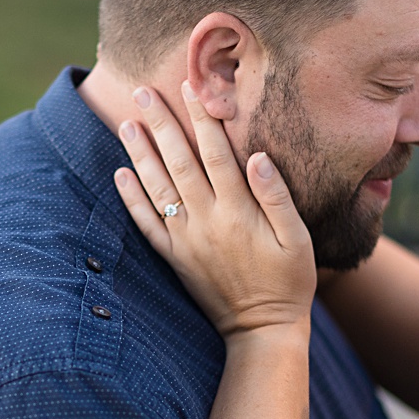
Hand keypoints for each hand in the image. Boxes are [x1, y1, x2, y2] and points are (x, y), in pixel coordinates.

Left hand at [114, 81, 315, 339]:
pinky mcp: (174, 258)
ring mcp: (185, 240)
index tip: (192, 87)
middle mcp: (206, 221)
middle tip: (143, 91)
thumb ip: (277, 196)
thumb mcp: (298, 239)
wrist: (262, 331)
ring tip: (126, 123)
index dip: (203, 119)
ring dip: (140, 154)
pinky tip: (119, 174)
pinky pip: (146, 224)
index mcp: (239, 212)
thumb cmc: (289, 281)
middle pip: (179, 163)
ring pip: (157, 188)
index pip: (216, 154)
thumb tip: (258, 156)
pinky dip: (131, 199)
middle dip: (162, 124)